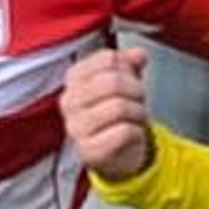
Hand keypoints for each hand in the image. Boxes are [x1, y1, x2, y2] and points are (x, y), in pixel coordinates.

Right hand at [61, 46, 155, 181]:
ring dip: (138, 112)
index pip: (107, 59)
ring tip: (136, 118)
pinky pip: (123, 132)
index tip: (131, 79)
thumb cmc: (118, 115)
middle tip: (139, 100)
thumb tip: (139, 54)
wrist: (118, 154)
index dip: (128, 68)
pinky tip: (132, 135)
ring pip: (119, 107)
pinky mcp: (89, 151)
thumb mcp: (124, 82)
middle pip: (113, 82)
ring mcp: (76, 128)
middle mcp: (69, 102)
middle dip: (136, 91)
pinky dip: (137, 132)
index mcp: (74, 79)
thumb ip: (130, 64)